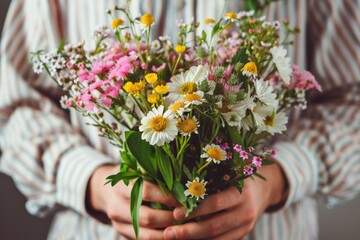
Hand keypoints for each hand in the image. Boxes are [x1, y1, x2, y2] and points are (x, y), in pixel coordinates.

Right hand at [87, 164, 179, 239]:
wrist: (108, 192)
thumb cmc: (130, 177)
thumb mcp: (138, 168)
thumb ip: (154, 171)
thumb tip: (180, 175)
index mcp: (122, 186)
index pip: (146, 192)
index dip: (167, 196)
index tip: (183, 198)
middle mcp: (117, 206)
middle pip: (147, 217)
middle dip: (170, 217)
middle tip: (186, 214)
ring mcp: (118, 223)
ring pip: (147, 234)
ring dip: (168, 232)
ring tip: (184, 226)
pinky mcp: (122, 234)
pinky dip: (161, 237)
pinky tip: (173, 232)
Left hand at [163, 163, 287, 239]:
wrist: (264, 190)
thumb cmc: (238, 175)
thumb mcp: (229, 171)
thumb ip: (209, 178)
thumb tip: (177, 183)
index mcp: (241, 191)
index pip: (215, 203)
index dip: (195, 209)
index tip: (175, 213)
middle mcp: (245, 210)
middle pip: (214, 225)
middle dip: (189, 230)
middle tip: (169, 232)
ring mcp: (246, 225)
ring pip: (217, 238)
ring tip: (174, 238)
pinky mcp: (243, 234)